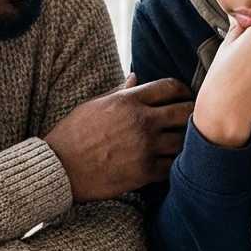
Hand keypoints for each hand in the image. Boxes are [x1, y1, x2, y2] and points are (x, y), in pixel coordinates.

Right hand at [44, 74, 194, 202]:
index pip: (171, 87)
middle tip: (190, 120)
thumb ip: (119, 91)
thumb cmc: (72, 135)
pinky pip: (175, 166)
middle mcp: (142, 121)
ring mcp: (147, 147)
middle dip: (191, 113)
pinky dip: (177, 164)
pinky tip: (172, 162)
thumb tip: (135, 78)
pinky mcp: (146, 172)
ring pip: (185, 140)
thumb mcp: (93, 105)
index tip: (184, 97)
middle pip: (186, 111)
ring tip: (183, 142)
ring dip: (186, 141)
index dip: (183, 90)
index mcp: (129, 101)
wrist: (59, 169)